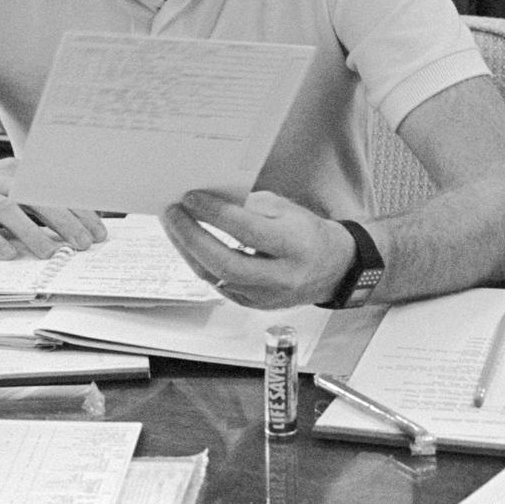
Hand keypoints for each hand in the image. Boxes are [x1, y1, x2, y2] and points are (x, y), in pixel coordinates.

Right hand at [0, 158, 105, 259]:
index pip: (55, 190)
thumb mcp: (4, 191)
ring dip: (32, 232)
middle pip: (36, 197)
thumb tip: (75, 225)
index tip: (100, 232)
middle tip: (84, 244)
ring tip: (51, 253)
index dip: (80, 210)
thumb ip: (33, 204)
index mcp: (16, 171)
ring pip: (7, 209)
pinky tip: (8, 255)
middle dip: (65, 221)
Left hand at [162, 190, 356, 308]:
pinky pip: (217, 284)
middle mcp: (281, 276)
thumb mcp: (288, 210)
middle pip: (225, 262)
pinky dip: (199, 262)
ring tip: (173, 225)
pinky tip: (188, 244)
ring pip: (215, 276)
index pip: (248, 231)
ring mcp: (265, 296)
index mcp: (296, 245)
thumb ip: (251, 206)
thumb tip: (210, 200)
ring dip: (187, 249)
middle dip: (192, 236)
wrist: (331, 269)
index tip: (192, 198)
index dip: (216, 214)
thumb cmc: (307, 233)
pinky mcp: (252, 305)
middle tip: (173, 212)